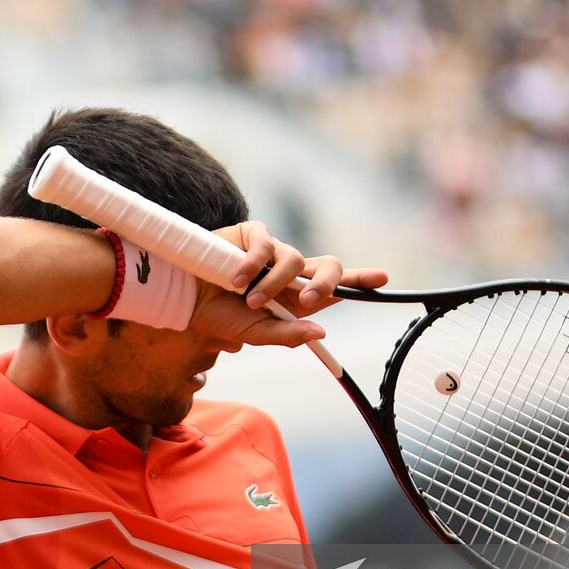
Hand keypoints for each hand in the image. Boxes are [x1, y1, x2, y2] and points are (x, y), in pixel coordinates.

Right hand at [188, 222, 388, 347]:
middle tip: (309, 299)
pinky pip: (265, 244)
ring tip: (250, 301)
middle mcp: (289, 271)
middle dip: (327, 282)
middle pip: (328, 265)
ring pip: (294, 260)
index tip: (383, 279)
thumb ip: (288, 335)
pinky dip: (252, 266)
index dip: (360, 280)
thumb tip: (322, 333)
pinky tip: (234, 280)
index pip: (335, 284)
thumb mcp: (256, 334)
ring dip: (273, 285)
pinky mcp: (251, 234)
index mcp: (296, 295)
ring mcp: (272, 251)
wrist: (185, 299)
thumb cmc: (219, 317)